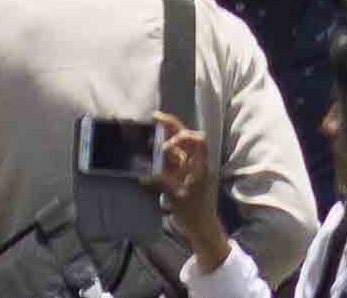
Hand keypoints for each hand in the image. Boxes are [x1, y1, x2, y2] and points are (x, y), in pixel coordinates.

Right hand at [152, 117, 227, 267]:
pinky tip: (152, 150)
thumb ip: (162, 184)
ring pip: (179, 147)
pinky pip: (173, 160)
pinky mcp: (183, 175)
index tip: (166, 146)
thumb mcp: (177, 198)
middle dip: (172, 126)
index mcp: (201, 166)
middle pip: (187, 138)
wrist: (201, 228)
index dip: (183, 137)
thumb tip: (144, 175)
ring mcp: (190, 168)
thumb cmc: (194, 213)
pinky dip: (163, 154)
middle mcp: (197, 163)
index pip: (199, 141)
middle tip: (155, 118)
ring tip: (150, 130)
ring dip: (166, 138)